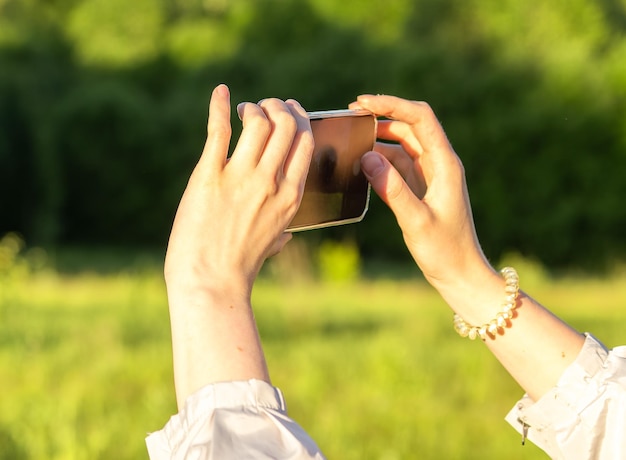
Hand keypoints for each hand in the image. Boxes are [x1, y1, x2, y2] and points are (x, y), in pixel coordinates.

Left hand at [165, 85, 313, 300]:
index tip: (291, 110)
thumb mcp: (272, 243)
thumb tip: (285, 236)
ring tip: (243, 109)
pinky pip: (219, 130)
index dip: (300, 118)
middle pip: (286, 125)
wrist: (210, 281)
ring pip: (258, 122)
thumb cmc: (240, 265)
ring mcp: (242, 178)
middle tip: (265, 105)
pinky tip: (220, 94)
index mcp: (292, 196)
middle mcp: (272, 182)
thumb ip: (282, 231)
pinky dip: (219, 106)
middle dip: (278, 106)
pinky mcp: (209, 176)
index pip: (306, 142)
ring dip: (252, 108)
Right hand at [350, 95, 495, 292]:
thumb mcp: (416, 221)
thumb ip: (392, 188)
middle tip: (350, 116)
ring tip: (351, 139)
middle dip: (382, 116)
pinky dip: (380, 161)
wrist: (460, 274)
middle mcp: (438, 164)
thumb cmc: (445, 250)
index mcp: (445, 164)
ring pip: (402, 145)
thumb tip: (367, 157)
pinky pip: (398, 165)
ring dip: (378, 139)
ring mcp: (429, 176)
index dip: (393, 105)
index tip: (363, 103)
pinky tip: (361, 164)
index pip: (421, 119)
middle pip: (410, 126)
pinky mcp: (420, 189)